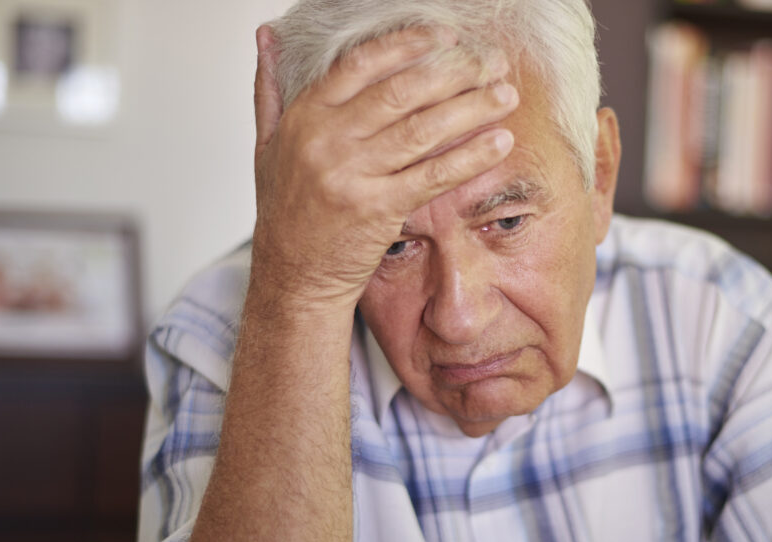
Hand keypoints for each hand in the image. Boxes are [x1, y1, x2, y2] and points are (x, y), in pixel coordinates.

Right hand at [251, 25, 518, 307]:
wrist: (293, 276)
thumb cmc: (287, 211)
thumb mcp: (267, 145)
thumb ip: (270, 89)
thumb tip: (266, 35)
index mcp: (304, 116)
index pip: (361, 63)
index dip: (407, 44)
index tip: (445, 36)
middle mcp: (326, 140)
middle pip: (401, 91)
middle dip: (454, 72)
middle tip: (491, 62)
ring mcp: (352, 175)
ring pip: (423, 129)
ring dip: (472, 108)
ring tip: (505, 94)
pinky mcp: (378, 209)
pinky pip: (434, 175)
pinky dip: (471, 157)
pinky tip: (499, 142)